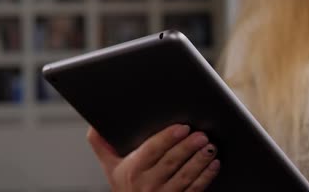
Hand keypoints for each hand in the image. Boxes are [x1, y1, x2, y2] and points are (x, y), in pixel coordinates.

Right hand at [87, 124, 219, 191]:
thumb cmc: (124, 187)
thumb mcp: (109, 166)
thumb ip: (101, 143)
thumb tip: (94, 124)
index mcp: (132, 170)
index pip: (152, 150)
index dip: (168, 138)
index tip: (182, 127)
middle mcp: (147, 184)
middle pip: (171, 162)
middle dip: (188, 147)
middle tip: (201, 134)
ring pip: (185, 176)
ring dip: (200, 161)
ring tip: (210, 147)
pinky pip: (194, 190)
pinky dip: (206, 177)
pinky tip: (213, 164)